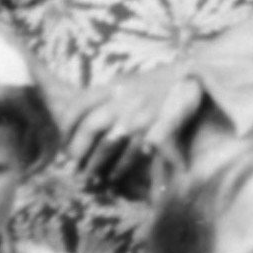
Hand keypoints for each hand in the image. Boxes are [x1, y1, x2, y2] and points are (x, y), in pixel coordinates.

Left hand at [65, 63, 184, 184]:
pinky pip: (133, 154)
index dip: (67, 125)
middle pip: (90, 127)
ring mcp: (140, 116)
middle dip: (78, 149)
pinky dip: (120, 168)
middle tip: (74, 162)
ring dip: (96, 164)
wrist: (189, 76)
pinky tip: (113, 176)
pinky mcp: (156, 130)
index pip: (79, 104)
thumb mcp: (125, 82)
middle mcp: (124, 100)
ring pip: (109, 145)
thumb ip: (103, 96)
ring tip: (89, 175)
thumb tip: (77, 115)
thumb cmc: (153, 83)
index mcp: (113, 87)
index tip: (64, 139)